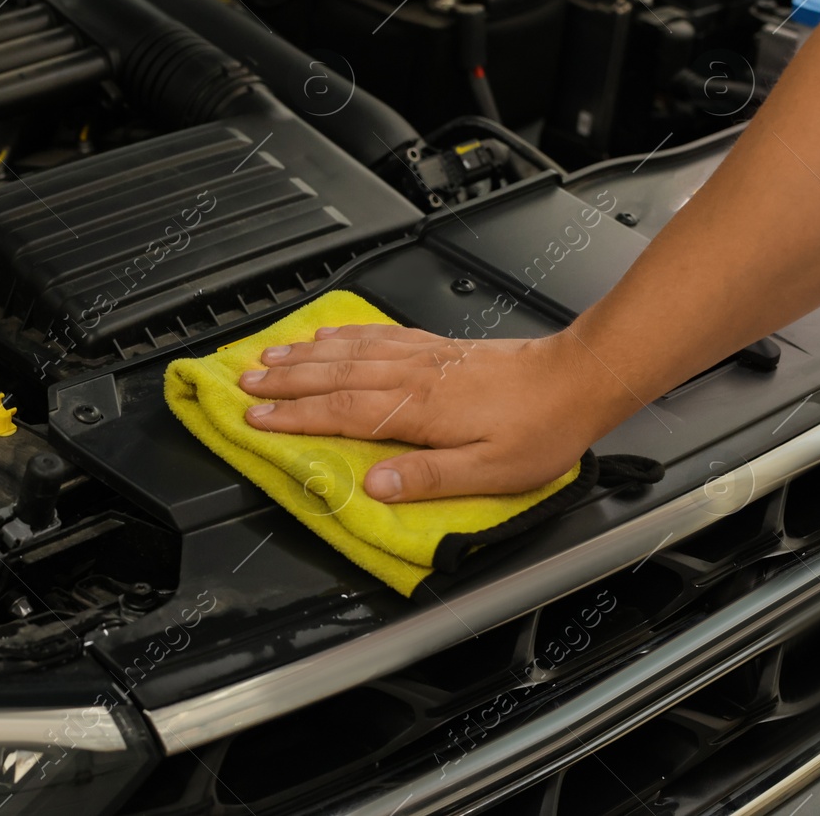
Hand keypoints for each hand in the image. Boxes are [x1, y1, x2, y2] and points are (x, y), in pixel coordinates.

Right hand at [239, 325, 638, 502]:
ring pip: (348, 351)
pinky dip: (344, 334)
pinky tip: (327, 333)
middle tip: (242, 384)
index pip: (340, 411)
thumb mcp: (489, 471)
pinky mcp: (435, 346)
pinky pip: (377, 334)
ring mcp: (421, 356)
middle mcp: (412, 376)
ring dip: (304, 355)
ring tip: (267, 358)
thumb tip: (373, 486)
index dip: (293, 417)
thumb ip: (427, 478)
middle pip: (333, 375)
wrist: (577, 378)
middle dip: (284, 381)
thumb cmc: (539, 429)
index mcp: (418, 409)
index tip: (255, 419)